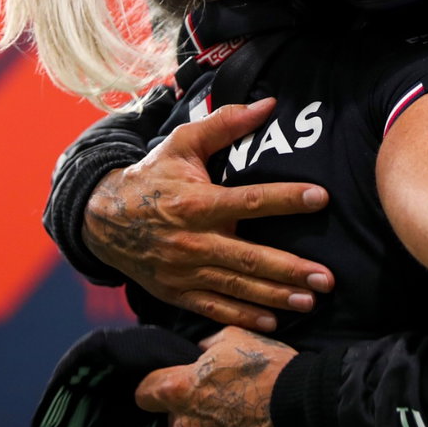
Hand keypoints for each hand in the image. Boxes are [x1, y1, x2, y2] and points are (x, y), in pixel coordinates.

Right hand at [83, 98, 333, 330]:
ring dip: (275, 296)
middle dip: (289, 269)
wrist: (102, 218)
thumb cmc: (152, 176)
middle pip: (248, 257)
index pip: (249, 200)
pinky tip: (273, 321)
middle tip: (325, 277)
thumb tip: (268, 105)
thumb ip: (225, 123)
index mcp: (196, 203)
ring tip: (309, 300)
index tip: (320, 197)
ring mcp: (184, 271)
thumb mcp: (182, 143)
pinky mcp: (177, 292)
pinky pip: (213, 308)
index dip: (286, 199)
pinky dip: (243, 317)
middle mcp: (192, 240)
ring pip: (236, 287)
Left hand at [135, 326, 304, 426]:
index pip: (145, 393)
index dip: (156, 390)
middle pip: (176, 422)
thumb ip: (207, 345)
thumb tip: (198, 350)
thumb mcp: (236, 338)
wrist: (306, 409)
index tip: (170, 390)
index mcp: (179, 389)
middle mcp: (184, 426)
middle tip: (224, 406)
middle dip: (193, 414)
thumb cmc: (270, 369)